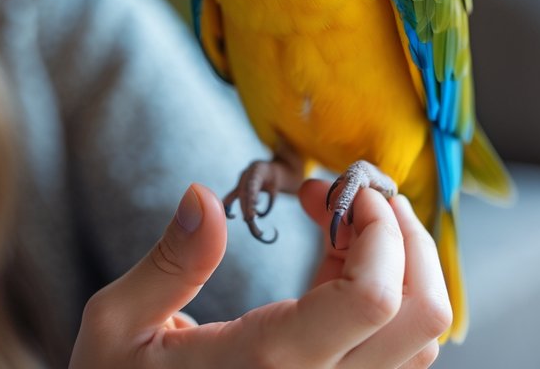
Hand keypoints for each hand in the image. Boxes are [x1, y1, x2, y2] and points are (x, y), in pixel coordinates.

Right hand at [69, 180, 451, 367]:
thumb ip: (170, 262)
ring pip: (420, 338)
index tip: (340, 188)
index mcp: (266, 365)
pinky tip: (334, 263)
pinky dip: (387, 295)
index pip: (374, 299)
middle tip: (351, 196)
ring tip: (341, 223)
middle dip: (405, 236)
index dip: (379, 229)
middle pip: (423, 317)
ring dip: (402, 264)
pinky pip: (395, 353)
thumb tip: (203, 195)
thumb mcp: (117, 324)